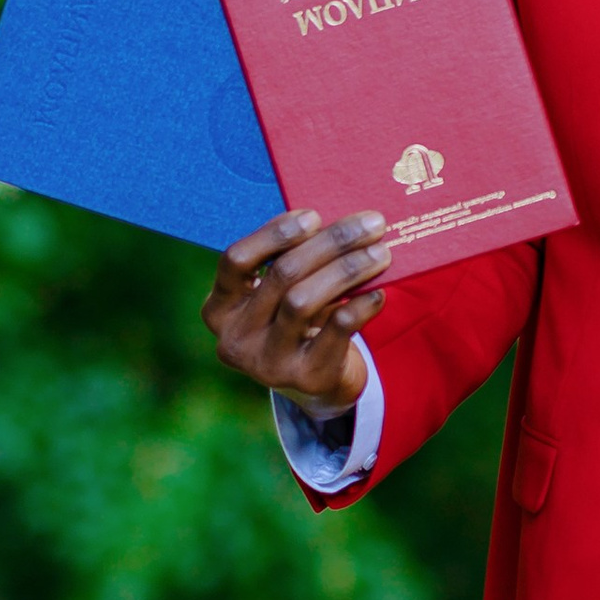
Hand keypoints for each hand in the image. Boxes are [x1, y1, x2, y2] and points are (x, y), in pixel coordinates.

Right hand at [202, 207, 390, 417]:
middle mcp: (235, 337)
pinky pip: (334, 332)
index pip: (235, 260)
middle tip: (371, 224)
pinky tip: (378, 293)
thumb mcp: (282, 296)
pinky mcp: (304, 378)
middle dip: (331, 243)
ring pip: (304, 301)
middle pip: (282, 275)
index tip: (313, 215)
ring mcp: (267, 362)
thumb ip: (294, 262)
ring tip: (380, 254)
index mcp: (219, 309)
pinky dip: (360, 307)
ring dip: (347, 271)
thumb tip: (341, 223)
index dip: (274, 234)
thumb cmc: (298, 324)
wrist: (318, 384)